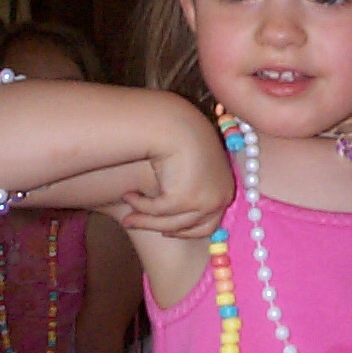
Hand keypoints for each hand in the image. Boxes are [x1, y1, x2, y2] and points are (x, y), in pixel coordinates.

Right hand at [115, 136, 234, 238]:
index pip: (210, 223)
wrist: (175, 122)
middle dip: (165, 229)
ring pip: (172, 224)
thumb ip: (189, 185)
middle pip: (194, 229)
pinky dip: (140, 205)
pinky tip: (127, 195)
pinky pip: (157, 211)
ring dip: (145, 221)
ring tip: (126, 217)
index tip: (167, 230)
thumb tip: (176, 209)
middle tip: (142, 225)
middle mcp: (220, 197)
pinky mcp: (185, 199)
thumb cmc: (181, 136)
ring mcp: (205, 200)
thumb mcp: (191, 163)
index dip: (187, 230)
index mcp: (225, 188)